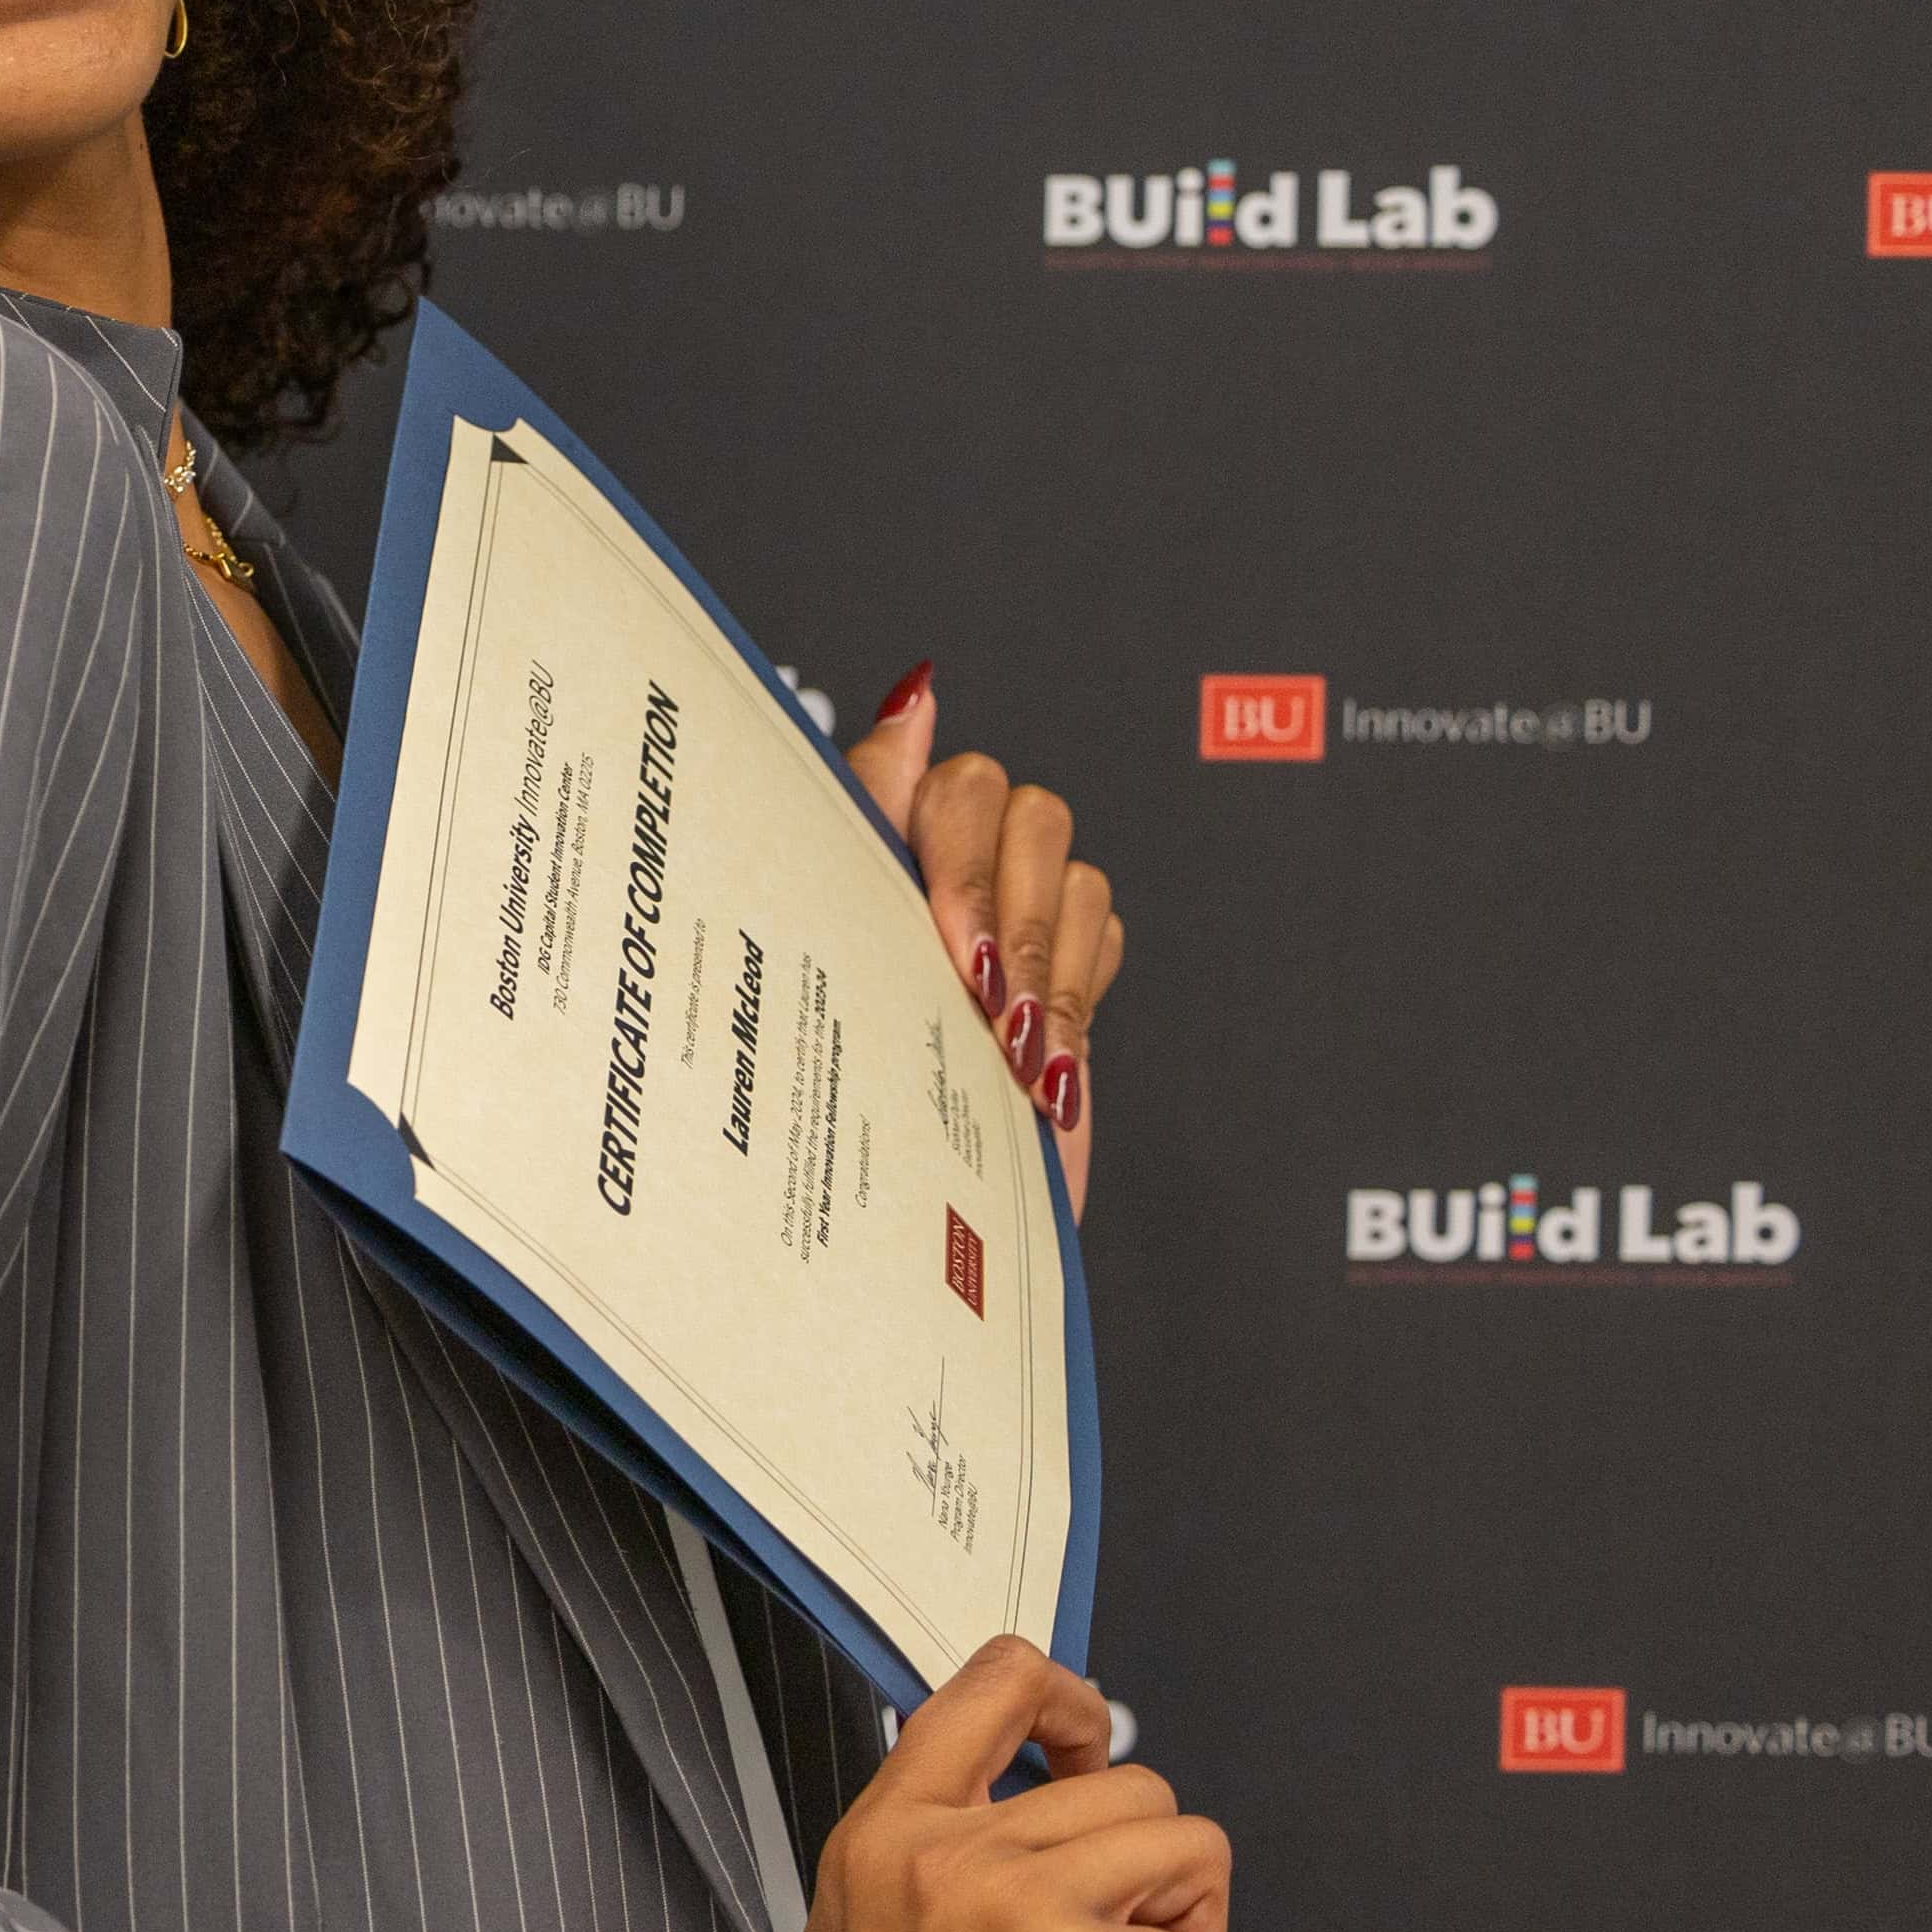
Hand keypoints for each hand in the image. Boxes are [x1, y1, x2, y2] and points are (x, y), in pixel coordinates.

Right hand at [786, 1639, 1231, 1931]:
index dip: (1071, 1703)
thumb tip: (1039, 1820)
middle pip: (1133, 1785)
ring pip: (1191, 1852)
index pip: (995, 1683)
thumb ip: (940, 1866)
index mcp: (888, 1837)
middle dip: (1149, 1879)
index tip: (1086, 1747)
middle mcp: (956, 1851)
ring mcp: (1029, 1904)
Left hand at [848, 668, 1122, 1212]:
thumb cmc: (840, 1096)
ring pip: (1067, 857)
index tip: (937, 922)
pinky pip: (1103, 928)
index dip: (932, 823)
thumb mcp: (828, 950)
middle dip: (997, 895)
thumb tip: (916, 694)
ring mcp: (1006, 918)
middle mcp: (932, 868)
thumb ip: (865, 812)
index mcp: (854, 850)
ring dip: (1039, 952)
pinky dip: (1074, 995)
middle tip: (972, 986)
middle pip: (1008, 797)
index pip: (909, 763)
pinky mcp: (1062, 975)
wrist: (912, 1237)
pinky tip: (1038, 1058)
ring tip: (1004, 1037)